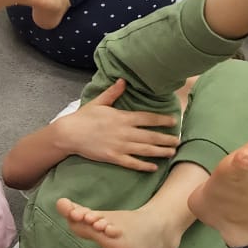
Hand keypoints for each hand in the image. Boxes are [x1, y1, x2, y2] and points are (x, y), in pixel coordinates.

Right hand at [55, 79, 180, 171]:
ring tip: (172, 152)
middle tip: (178, 141)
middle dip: (167, 139)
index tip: (174, 122)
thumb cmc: (83, 117)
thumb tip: (123, 80)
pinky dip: (144, 166)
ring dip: (160, 152)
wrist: (69, 133)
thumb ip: (113, 92)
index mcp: (122, 117)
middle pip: (151, 136)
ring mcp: (119, 146)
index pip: (148, 118)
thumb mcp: (99, 102)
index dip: (162, 120)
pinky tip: (154, 167)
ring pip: (145, 150)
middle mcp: (124, 132)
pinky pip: (132, 163)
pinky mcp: (113, 157)